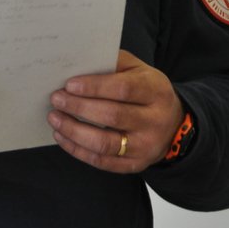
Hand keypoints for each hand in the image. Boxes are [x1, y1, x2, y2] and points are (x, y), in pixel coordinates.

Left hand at [47, 49, 183, 172]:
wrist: (173, 124)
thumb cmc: (147, 91)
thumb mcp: (139, 70)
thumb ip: (114, 63)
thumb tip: (79, 63)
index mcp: (156, 91)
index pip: (124, 89)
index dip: (94, 87)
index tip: (69, 85)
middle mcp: (154, 121)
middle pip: (113, 116)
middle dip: (79, 107)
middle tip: (56, 99)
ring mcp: (146, 146)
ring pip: (105, 143)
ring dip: (74, 131)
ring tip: (54, 118)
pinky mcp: (135, 164)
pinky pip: (102, 161)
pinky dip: (77, 149)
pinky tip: (62, 136)